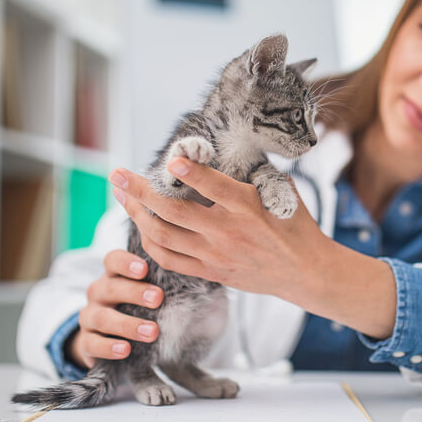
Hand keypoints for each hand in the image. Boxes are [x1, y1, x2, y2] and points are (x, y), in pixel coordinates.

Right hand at [68, 249, 162, 368]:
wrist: (107, 340)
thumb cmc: (137, 309)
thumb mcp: (147, 295)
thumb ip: (166, 286)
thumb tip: (203, 280)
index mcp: (114, 276)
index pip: (113, 260)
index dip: (126, 262)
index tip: (144, 269)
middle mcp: (99, 293)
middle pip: (111, 287)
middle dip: (134, 292)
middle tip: (158, 298)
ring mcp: (89, 317)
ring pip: (102, 317)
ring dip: (128, 324)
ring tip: (152, 332)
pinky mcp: (86, 342)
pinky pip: (92, 343)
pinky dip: (108, 347)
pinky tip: (125, 350)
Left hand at [107, 159, 328, 301]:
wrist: (304, 271)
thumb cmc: (294, 224)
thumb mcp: (281, 191)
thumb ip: (252, 172)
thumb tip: (226, 149)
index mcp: (248, 206)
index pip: (213, 187)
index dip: (190, 172)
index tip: (170, 159)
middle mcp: (228, 231)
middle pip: (174, 212)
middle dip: (140, 191)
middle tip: (117, 173)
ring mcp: (216, 254)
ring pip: (164, 236)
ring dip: (137, 214)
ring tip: (121, 196)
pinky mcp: (211, 271)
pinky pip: (170, 259)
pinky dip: (150, 242)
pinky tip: (140, 225)